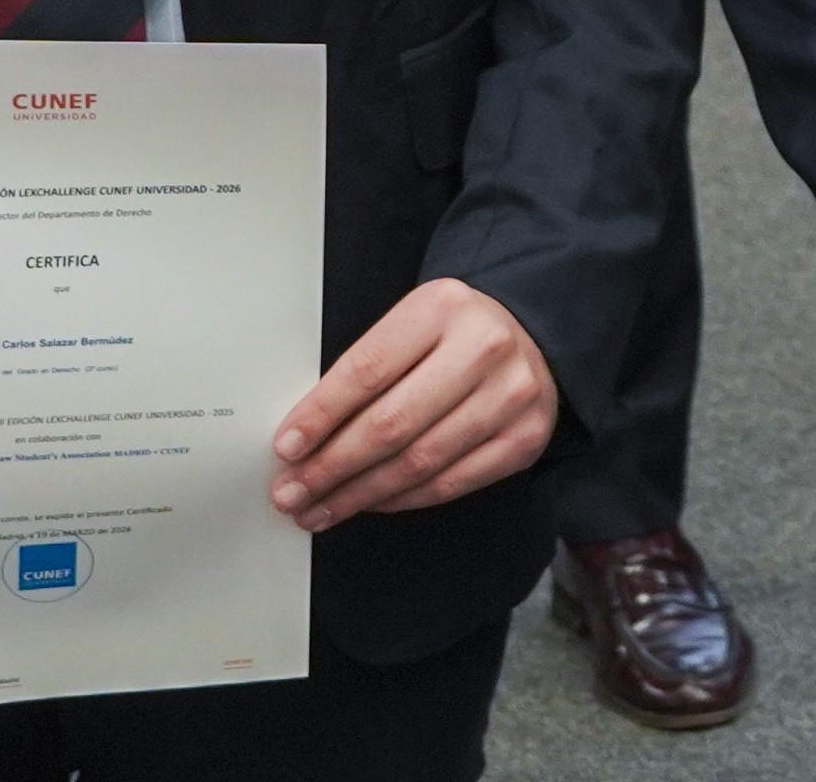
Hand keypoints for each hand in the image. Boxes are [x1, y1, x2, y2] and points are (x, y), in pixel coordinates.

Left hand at [271, 277, 558, 532]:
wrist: (529, 335)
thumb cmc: (453, 334)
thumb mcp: (409, 326)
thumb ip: (365, 372)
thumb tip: (303, 437)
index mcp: (443, 307)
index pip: (367, 370)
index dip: (320, 416)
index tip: (286, 448)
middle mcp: (484, 347)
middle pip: (391, 424)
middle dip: (330, 467)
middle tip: (292, 492)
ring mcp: (511, 395)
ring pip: (418, 462)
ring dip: (358, 494)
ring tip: (320, 507)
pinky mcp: (525, 437)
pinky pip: (450, 483)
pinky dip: (401, 500)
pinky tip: (370, 503)